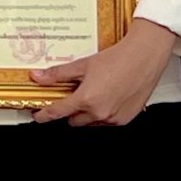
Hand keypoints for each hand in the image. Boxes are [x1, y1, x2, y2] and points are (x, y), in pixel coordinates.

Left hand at [30, 17, 175, 125]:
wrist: (144, 58)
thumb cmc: (117, 59)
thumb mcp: (82, 65)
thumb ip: (58, 74)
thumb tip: (37, 77)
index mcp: (86, 100)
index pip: (58, 113)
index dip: (45, 115)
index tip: (38, 116)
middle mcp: (100, 113)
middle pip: (74, 120)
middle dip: (69, 111)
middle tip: (70, 96)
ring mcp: (114, 118)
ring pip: (91, 123)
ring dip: (86, 114)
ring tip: (91, 93)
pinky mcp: (126, 119)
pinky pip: (107, 122)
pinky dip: (102, 114)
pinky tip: (105, 97)